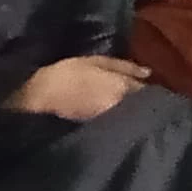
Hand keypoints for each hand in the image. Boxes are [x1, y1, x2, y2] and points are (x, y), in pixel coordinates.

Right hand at [10, 55, 152, 122]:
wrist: (43, 96)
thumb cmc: (68, 73)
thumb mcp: (95, 61)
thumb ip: (124, 66)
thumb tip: (149, 73)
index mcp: (123, 86)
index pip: (147, 91)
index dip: (147, 88)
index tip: (142, 86)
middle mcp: (123, 105)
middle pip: (143, 105)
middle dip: (143, 101)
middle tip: (135, 96)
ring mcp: (114, 118)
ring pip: (133, 114)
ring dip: (132, 110)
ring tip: (124, 105)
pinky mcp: (104, 129)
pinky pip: (121, 122)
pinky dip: (121, 118)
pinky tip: (113, 115)